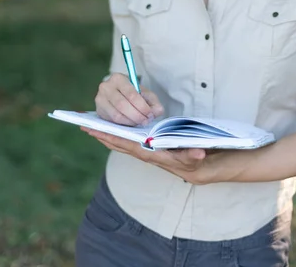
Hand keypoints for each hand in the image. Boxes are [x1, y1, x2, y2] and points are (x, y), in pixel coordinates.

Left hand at [81, 128, 216, 184]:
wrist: (208, 169)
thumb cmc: (201, 161)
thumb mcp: (200, 159)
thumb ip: (196, 156)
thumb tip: (197, 153)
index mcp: (156, 155)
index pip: (130, 146)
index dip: (112, 138)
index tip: (95, 131)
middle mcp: (150, 155)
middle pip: (123, 145)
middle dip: (105, 136)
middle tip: (86, 126)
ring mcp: (151, 153)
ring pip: (126, 144)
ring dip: (111, 136)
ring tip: (96, 127)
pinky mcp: (155, 149)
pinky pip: (134, 142)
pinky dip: (123, 135)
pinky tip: (117, 129)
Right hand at [95, 73, 163, 125]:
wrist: (119, 95)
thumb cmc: (133, 94)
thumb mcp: (145, 94)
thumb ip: (153, 102)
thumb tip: (158, 111)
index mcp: (118, 78)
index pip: (131, 94)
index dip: (142, 106)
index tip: (150, 114)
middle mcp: (105, 87)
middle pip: (122, 105)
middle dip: (137, 116)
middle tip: (146, 121)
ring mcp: (99, 99)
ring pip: (116, 115)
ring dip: (131, 122)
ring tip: (140, 123)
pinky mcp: (98, 111)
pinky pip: (111, 122)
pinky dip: (123, 125)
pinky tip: (131, 124)